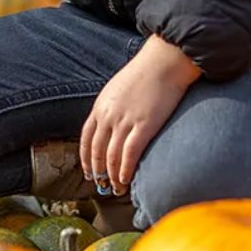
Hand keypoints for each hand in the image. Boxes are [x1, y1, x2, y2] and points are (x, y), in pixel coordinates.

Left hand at [80, 35, 201, 194]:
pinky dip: (125, 170)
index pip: (86, 138)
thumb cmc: (146, 73)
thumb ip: (112, 107)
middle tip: (102, 185)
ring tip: (116, 189)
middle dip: (98, 171)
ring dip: (112, 176)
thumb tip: (113, 123)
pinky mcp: (144, 126)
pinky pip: (129, 154)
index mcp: (100, 106)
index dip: (86, 158)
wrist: (164, 61)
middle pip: (96, 151)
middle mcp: (108, 115)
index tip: (88, 171)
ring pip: (111, 156)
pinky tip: (126, 181)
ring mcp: (125, 121)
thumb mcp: (119, 89)